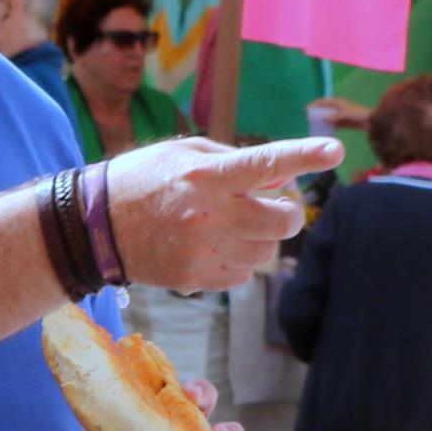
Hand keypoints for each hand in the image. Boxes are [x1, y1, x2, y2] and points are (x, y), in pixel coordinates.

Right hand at [101, 137, 343, 292]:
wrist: (96, 227)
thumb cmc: (144, 180)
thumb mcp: (186, 155)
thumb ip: (236, 162)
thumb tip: (282, 177)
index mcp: (207, 177)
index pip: (266, 164)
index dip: (304, 157)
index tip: (335, 152)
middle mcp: (210, 215)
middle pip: (282, 221)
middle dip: (288, 212)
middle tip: (275, 204)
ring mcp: (204, 251)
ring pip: (266, 250)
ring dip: (262, 236)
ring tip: (233, 224)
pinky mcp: (197, 279)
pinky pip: (244, 273)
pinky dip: (241, 259)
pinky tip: (215, 245)